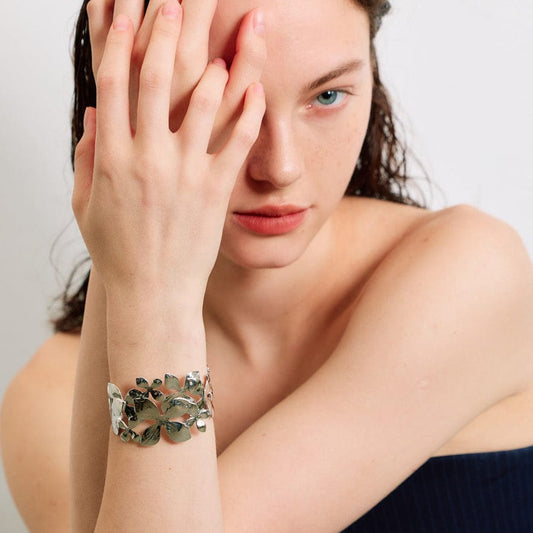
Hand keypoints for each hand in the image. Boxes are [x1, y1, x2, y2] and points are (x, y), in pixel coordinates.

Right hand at [72, 0, 265, 298]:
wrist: (152, 293)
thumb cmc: (118, 252)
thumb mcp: (86, 205)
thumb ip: (85, 156)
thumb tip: (95, 112)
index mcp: (110, 158)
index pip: (113, 84)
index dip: (120, 42)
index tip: (128, 12)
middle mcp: (148, 159)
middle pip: (159, 82)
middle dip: (167, 35)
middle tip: (176, 3)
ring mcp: (184, 174)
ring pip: (204, 106)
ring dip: (218, 65)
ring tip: (228, 38)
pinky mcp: (215, 192)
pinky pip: (236, 144)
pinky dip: (248, 114)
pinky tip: (257, 90)